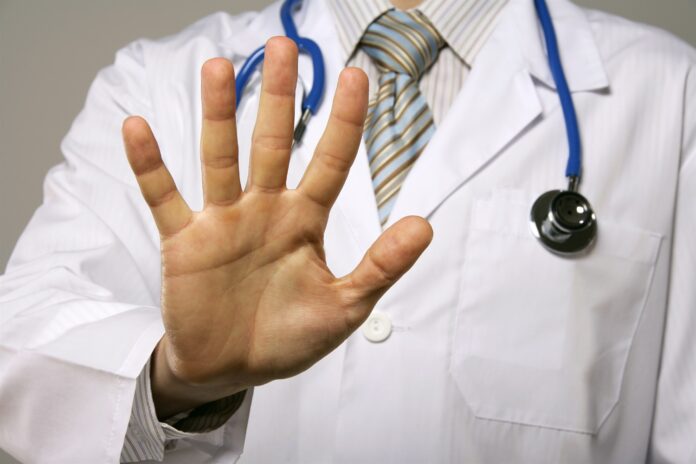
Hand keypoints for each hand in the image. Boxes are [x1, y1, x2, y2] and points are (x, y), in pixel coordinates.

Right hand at [122, 37, 431, 417]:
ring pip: (219, 158)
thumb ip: (381, 266)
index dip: (344, 122)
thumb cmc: (290, 337)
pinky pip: (164, 198)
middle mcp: (264, 210)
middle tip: (284, 46)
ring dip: (217, 115)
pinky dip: (149, 166)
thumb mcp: (345, 307)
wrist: (233, 368)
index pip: (330, 162)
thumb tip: (425, 226)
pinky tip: (137, 128)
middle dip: (279, 97)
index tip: (357, 76)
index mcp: (305, 222)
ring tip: (217, 66)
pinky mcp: (184, 241)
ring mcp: (222, 222)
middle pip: (273, 143)